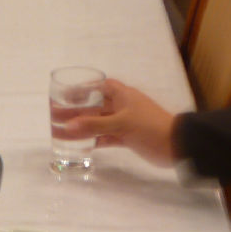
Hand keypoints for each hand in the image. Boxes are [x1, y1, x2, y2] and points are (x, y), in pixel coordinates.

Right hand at [60, 79, 179, 166]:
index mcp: (123, 95)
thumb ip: (94, 125)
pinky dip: (94, 141)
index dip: (84, 87)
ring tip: (61, 132)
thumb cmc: (150, 127)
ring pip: (98, 123)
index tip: (66, 93)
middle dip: (77, 110)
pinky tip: (80, 145)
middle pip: (95, 105)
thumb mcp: (121, 123)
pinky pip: (105, 137)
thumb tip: (68, 126)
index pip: (101, 85)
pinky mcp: (126, 138)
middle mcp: (122, 107)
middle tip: (55, 114)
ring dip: (82, 127)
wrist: (175, 146)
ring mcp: (124, 123)